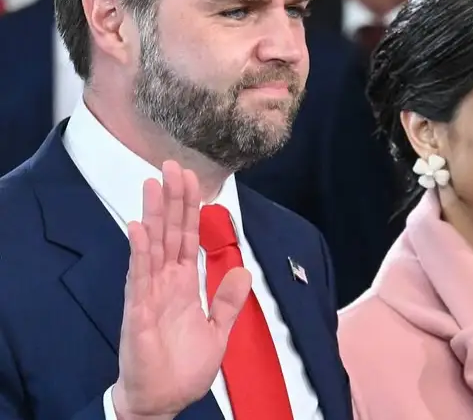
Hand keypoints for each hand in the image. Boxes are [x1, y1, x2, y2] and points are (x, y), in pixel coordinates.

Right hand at [112, 161, 251, 419]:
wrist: (163, 401)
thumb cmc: (182, 369)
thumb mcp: (217, 331)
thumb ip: (228, 301)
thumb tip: (244, 271)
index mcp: (183, 286)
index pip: (186, 239)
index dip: (190, 210)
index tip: (193, 181)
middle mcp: (165, 284)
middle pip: (169, 234)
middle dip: (173, 200)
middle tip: (172, 166)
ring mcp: (150, 295)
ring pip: (152, 246)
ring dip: (154, 215)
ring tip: (154, 184)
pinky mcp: (139, 312)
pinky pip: (139, 277)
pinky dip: (139, 251)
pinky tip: (139, 227)